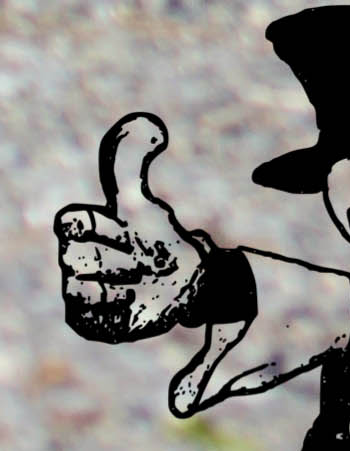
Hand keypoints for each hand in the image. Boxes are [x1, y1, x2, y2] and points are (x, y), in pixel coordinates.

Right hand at [57, 115, 209, 344]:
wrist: (180, 284)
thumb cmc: (155, 239)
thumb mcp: (142, 204)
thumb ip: (132, 163)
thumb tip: (154, 127)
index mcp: (84, 232)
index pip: (69, 222)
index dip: (93, 224)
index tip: (118, 226)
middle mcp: (76, 262)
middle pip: (80, 257)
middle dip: (119, 256)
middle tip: (140, 256)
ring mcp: (78, 293)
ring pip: (89, 288)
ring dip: (124, 282)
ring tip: (140, 279)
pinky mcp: (87, 323)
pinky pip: (94, 318)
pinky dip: (118, 309)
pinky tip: (133, 302)